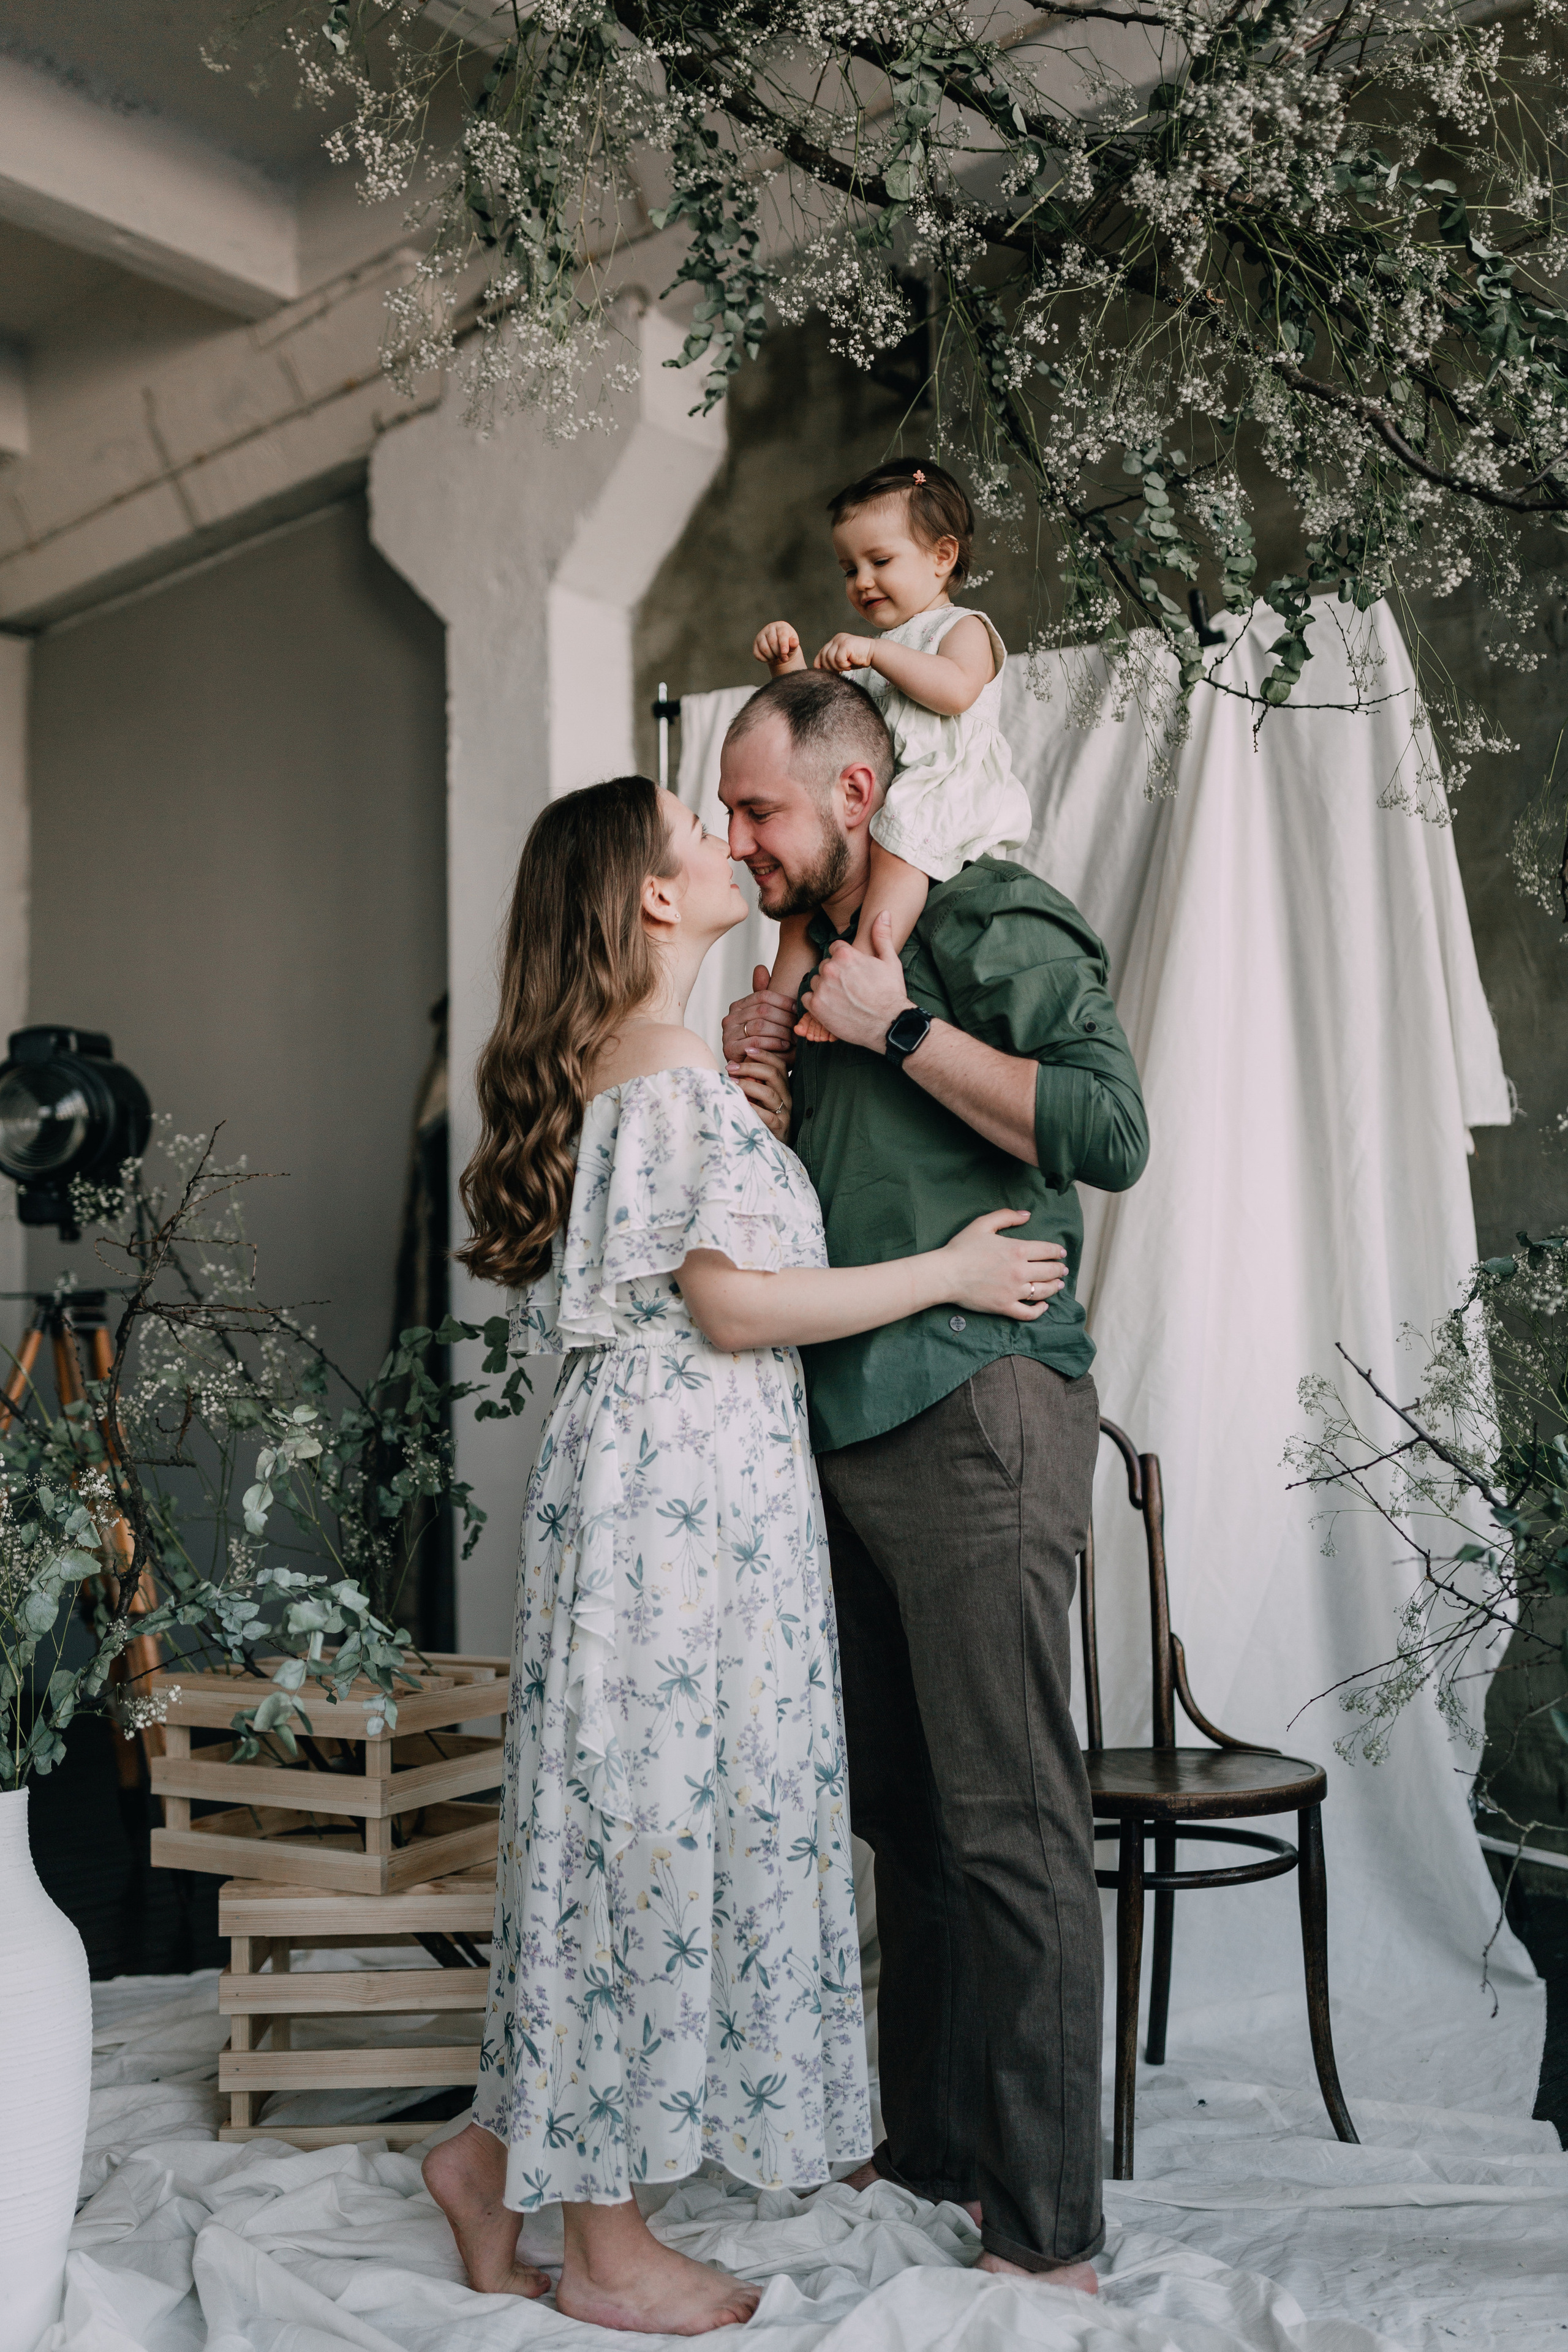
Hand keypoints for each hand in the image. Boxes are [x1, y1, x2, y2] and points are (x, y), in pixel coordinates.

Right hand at [724, 967, 799, 1064]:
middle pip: (763, 1010)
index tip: (799, 1009)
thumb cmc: (764, 1043)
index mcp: (738, 1006)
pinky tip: (784, 1046)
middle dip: (785, 1018)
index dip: (784, 1001)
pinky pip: (755, 1041)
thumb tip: (760, 968)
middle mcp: (730, 1017)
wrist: (754, 1072)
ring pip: (760, 1025)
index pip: (763, 996)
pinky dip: (773, 1043)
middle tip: (800, 1025)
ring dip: (781, 1031)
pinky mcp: (730, 1049)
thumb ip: (766, 997)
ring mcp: (727, 1033)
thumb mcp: (768, 1019)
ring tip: (794, 1037)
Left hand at [730, 1048, 792, 1140]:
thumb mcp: (758, 1099)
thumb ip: (751, 1083)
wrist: (773, 1149)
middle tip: (731, 1067)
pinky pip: (768, 1116)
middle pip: (774, 1074)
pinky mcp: (780, 1128)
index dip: (764, 1054)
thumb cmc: (762, 1121)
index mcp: (782, 1088)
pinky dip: (753, 1108)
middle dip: (751, 1067)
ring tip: (732, 1083)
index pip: (779, 1065)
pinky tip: (740, 1103)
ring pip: (769, 1093)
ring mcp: (785, 1113)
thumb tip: (733, 1065)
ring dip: (748, 1085)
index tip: (747, 1049)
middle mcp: (786, 1098)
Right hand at [754, 621, 804, 673]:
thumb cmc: (788, 646)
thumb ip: (794, 644)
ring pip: (764, 648)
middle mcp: (769, 628)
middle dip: (778, 653)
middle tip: (784, 658)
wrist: (780, 649)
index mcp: (781, 626)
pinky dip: (764, 659)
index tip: (785, 652)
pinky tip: (770, 659)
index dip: (783, 644)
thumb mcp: (793, 645)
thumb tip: (795, 643)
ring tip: (777, 657)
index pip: (782, 634)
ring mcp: (761, 635)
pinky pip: (757, 654)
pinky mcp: (755, 643)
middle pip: (772, 642)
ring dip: (772, 657)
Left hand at [799, 910, 912, 1050]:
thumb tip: (883, 913)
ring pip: (815, 981)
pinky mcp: (816, 1006)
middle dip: (834, 974)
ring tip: (841, 999)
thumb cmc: (891, 993)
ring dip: (824, 988)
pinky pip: (807, 998)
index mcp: (845, 955)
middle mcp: (830, 968)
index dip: (844, 960)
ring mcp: (822, 987)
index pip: (835, 948)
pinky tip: (831, 1007)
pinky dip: (816, 1003)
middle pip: (824, 965)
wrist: (889, 1023)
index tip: (853, 972)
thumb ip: (881, 935)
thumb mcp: (890, 960)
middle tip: (849, 988)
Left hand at [813, 632, 875, 673]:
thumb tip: (820, 669)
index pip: (820, 654)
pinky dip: (844, 665)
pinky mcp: (845, 644)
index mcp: (834, 641)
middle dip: (830, 668)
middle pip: (823, 657)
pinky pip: (838, 660)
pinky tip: (851, 663)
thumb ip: (832, 661)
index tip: (828, 673)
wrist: (874, 653)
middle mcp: (836, 638)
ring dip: (839, 667)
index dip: (821, 666)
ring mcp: (840, 640)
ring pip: (830, 659)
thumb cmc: (859, 659)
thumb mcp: (843, 660)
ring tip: (848, 665)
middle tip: (841, 670)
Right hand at [939, 1211, 1067, 1321]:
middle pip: (1050, 1271)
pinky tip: (1044, 1306)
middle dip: (1059, 1269)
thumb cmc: (961, 1248)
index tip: (1060, 1253)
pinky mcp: (1005, 1307)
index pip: (1047, 1250)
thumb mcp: (983, 1224)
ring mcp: (1014, 1291)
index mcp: (1017, 1250)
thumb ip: (1007, 1216)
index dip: (1057, 1251)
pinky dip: (1040, 1310)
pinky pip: (1029, 1312)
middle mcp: (1020, 1271)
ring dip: (1055, 1287)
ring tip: (1058, 1285)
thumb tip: (1027, 1215)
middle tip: (1062, 1269)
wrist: (945, 1274)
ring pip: (1044, 1291)